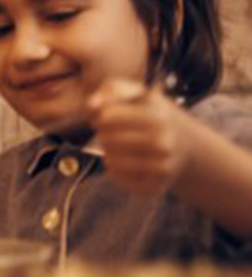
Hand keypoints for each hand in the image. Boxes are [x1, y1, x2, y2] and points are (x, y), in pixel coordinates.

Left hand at [90, 80, 187, 194]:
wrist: (184, 145)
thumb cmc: (150, 115)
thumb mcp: (138, 94)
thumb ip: (113, 90)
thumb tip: (92, 104)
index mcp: (158, 117)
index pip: (107, 116)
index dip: (100, 115)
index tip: (105, 116)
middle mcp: (164, 143)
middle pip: (107, 138)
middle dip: (104, 133)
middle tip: (111, 132)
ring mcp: (162, 167)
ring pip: (111, 160)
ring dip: (108, 151)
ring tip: (119, 146)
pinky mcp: (156, 186)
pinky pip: (118, 178)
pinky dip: (115, 169)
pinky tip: (126, 161)